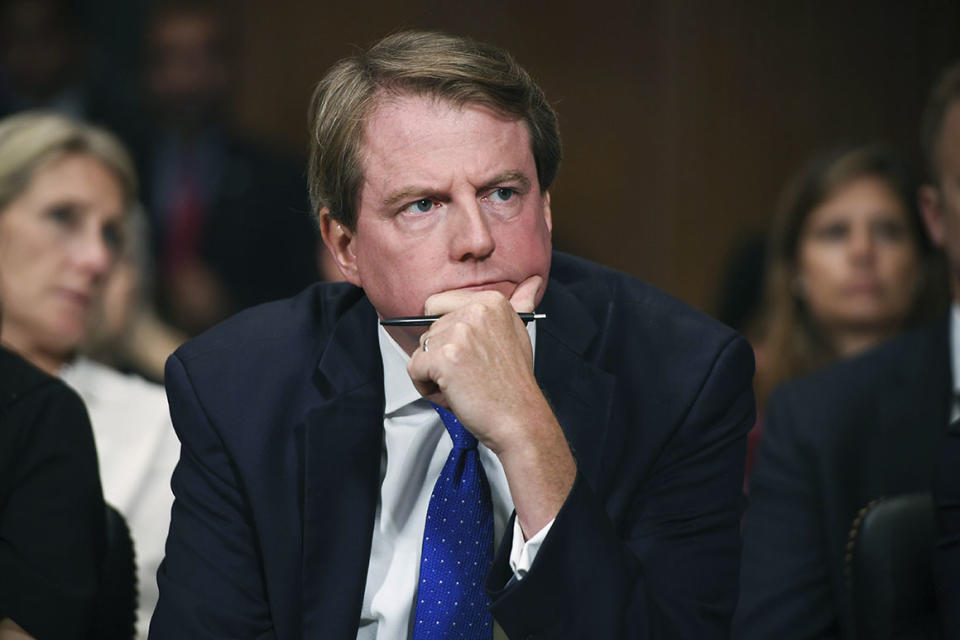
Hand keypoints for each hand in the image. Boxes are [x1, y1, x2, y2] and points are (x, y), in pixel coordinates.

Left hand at [406, 275, 575, 536]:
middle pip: (429, 330)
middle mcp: (475, 310)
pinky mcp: (444, 357)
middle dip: (441, 357)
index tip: (469, 353)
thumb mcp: (518, 334)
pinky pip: (414, 370)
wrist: (519, 418)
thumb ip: (520, 304)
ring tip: (464, 385)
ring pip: (420, 350)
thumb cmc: (514, 383)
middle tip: (471, 375)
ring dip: (434, 373)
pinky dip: (426, 387)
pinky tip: (453, 393)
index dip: (447, 335)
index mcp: (491, 300)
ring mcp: (459, 332)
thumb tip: (532, 281)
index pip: (438, 305)